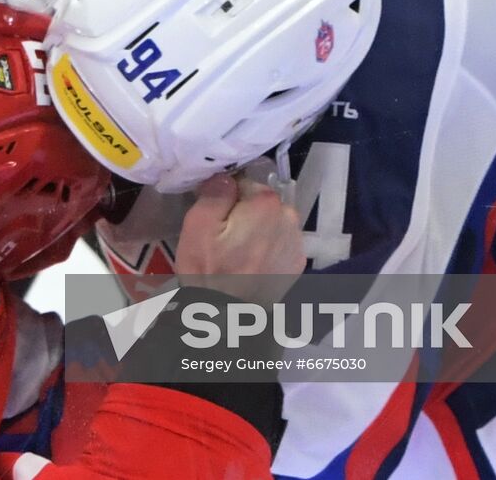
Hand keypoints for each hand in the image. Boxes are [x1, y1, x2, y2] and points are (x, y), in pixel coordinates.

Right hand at [175, 174, 305, 301]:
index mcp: (266, 202)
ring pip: (270, 222)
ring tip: (237, 253)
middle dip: (243, 213)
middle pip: (260, 202)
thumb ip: (215, 192)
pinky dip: (267, 247)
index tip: (214, 218)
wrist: (229, 317)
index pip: (244, 183)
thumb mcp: (198, 225)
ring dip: (256, 230)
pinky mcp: (297, 263)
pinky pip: (278, 242)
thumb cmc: (209, 270)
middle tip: (223, 238)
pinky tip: (251, 264)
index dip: (226, 198)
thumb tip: (227, 178)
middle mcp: (289, 216)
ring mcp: (297, 242)